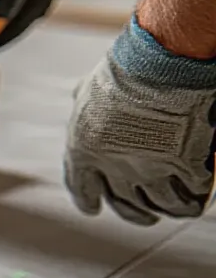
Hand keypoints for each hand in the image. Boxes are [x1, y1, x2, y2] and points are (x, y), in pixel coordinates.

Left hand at [64, 50, 215, 225]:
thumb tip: (78, 94)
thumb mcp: (92, 86)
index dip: (87, 199)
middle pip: (125, 204)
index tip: (93, 208)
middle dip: (136, 214)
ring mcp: (149, 171)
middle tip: (147, 217)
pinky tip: (199, 197)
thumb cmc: (128, 68)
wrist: (164, 61)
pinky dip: (196, 198)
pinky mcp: (183, 167)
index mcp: (84, 150)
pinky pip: (192, 194)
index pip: (80, 186)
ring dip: (171, 208)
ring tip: (179, 208)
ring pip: (162, 205)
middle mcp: (113, 167)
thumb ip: (85, 99)